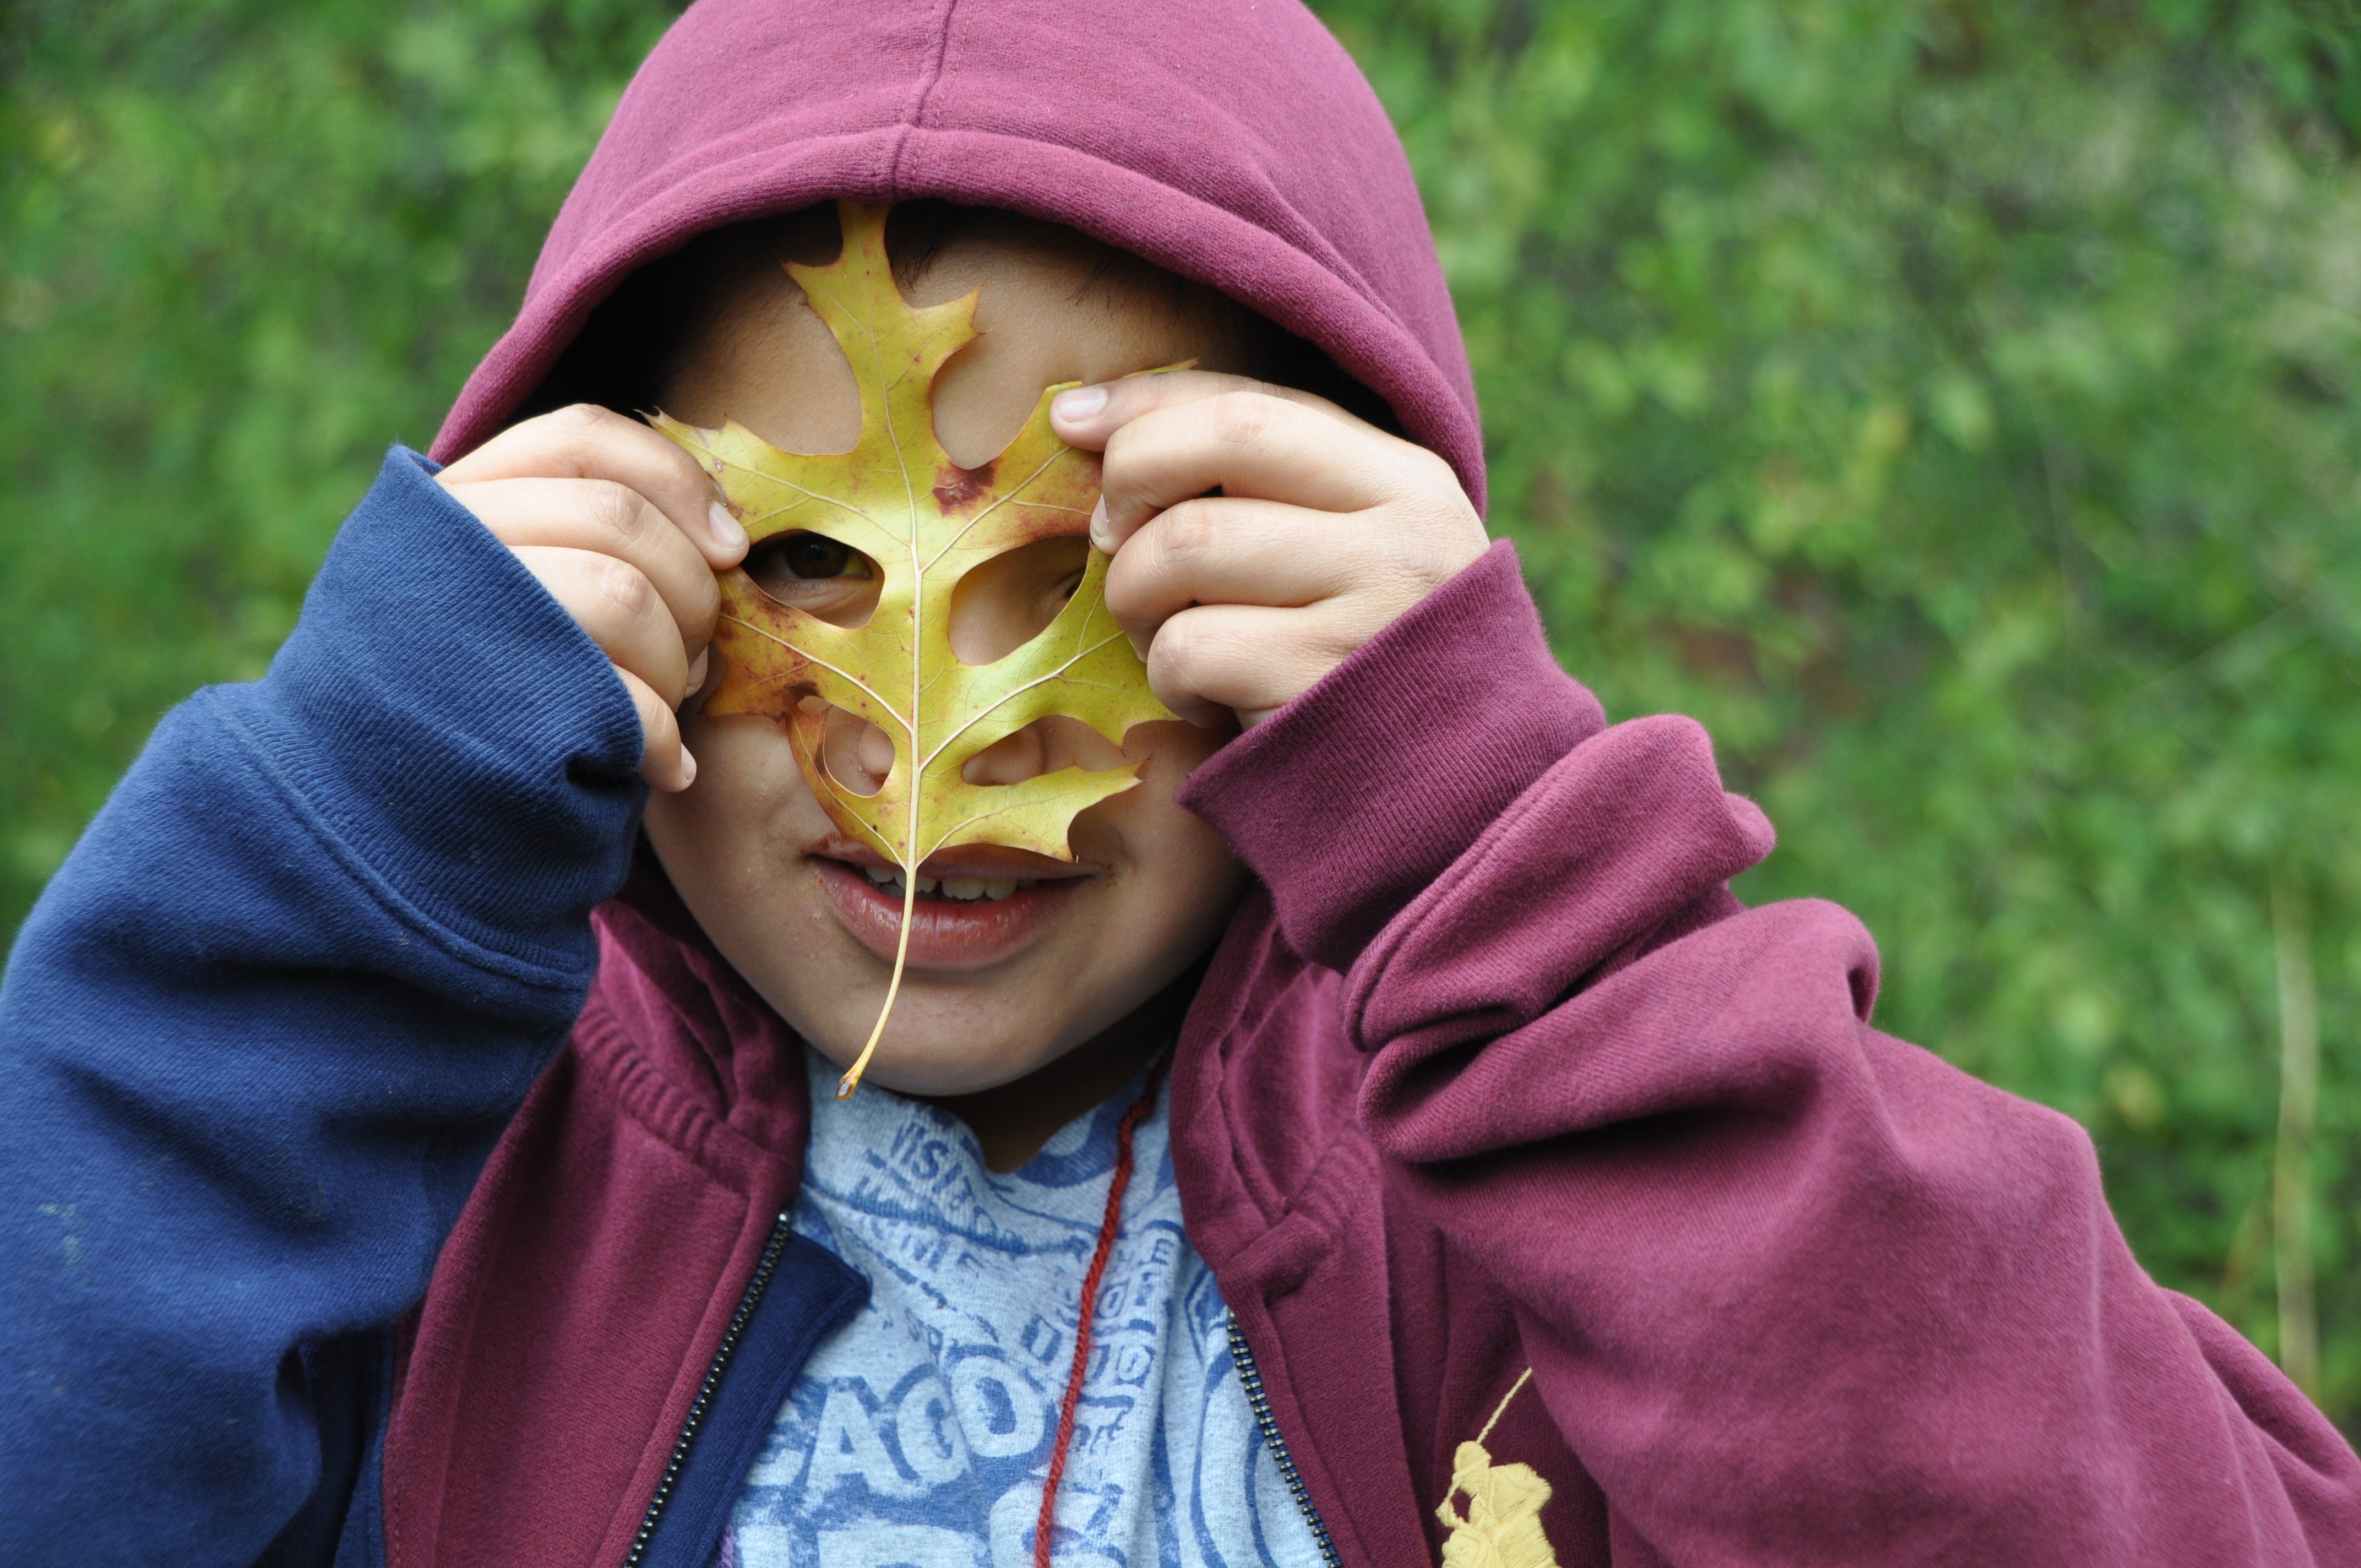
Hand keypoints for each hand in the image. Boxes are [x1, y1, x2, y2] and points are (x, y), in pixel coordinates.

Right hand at [435, 404, 749, 789]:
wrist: (376, 807)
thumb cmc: (479, 689)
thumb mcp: (511, 584)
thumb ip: (587, 532)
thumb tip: (726, 534)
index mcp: (455, 501)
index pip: (581, 438)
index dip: (674, 479)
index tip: (728, 544)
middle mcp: (446, 545)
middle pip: (619, 520)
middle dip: (689, 593)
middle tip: (693, 655)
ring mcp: (457, 624)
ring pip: (622, 598)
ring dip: (676, 665)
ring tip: (669, 706)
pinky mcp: (485, 712)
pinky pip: (617, 700)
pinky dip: (663, 738)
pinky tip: (666, 765)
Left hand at [1049, 372, 1487, 727]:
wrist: (1462, 808)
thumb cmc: (1358, 668)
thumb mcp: (1346, 554)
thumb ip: (1259, 485)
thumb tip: (1085, 419)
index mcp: (1407, 480)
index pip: (1255, 403)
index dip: (1148, 403)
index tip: (1072, 421)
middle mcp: (1401, 533)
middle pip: (1220, 448)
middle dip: (1132, 485)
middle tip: (1113, 540)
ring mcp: (1370, 613)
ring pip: (1188, 545)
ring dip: (1136, 593)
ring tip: (1159, 633)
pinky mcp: (1322, 693)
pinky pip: (1188, 646)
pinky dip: (1165, 674)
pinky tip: (1200, 697)